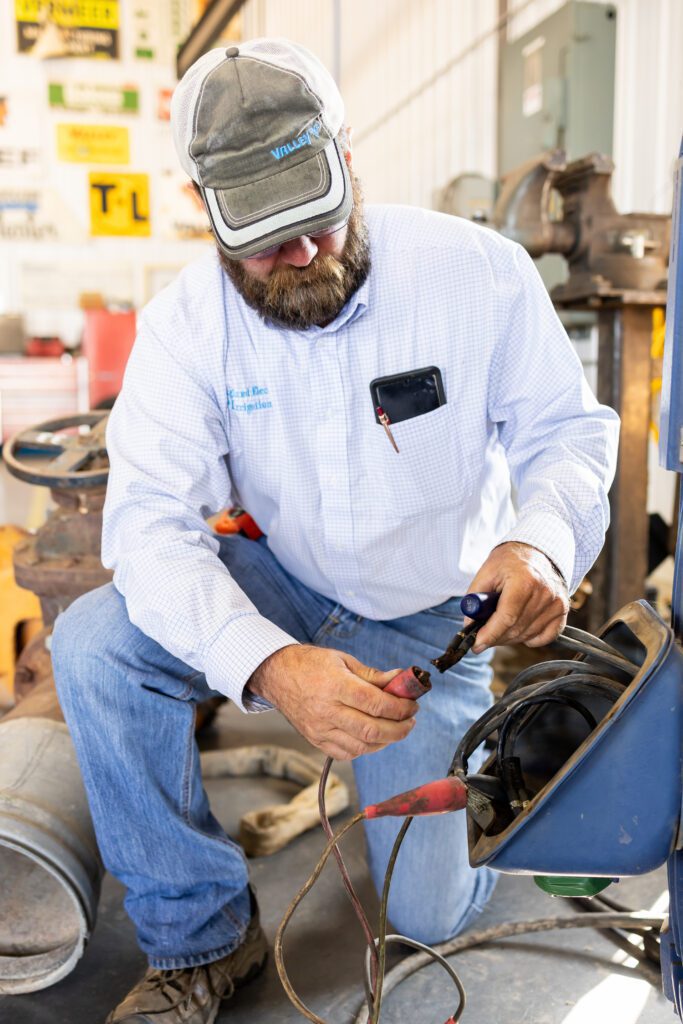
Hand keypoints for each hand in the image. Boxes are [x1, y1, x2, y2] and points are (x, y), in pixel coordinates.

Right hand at [247, 645, 418, 759]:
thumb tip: (399, 681)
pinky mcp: (315, 740)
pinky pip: (347, 753)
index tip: (412, 705)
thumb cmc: (310, 664)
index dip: (400, 707)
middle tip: (410, 721)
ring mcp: (320, 729)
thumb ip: (372, 675)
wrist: (277, 675)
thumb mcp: (343, 660)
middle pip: (372, 729)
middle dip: (399, 728)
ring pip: (362, 745)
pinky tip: (374, 738)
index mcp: (335, 685)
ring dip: (386, 740)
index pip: (376, 703)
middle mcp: (327, 710)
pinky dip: (366, 748)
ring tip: (396, 729)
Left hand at [467, 542, 568, 652]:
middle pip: (516, 629)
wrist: (537, 550)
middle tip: (483, 636)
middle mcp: (544, 593)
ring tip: (499, 627)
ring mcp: (556, 602)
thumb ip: (475, 598)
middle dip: (495, 638)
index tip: (476, 645)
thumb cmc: (509, 561)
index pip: (506, 617)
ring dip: (510, 638)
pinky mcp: (562, 609)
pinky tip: (519, 629)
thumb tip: (470, 626)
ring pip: (528, 635)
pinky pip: (546, 636)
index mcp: (524, 581)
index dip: (490, 634)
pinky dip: (530, 639)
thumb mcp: (487, 572)